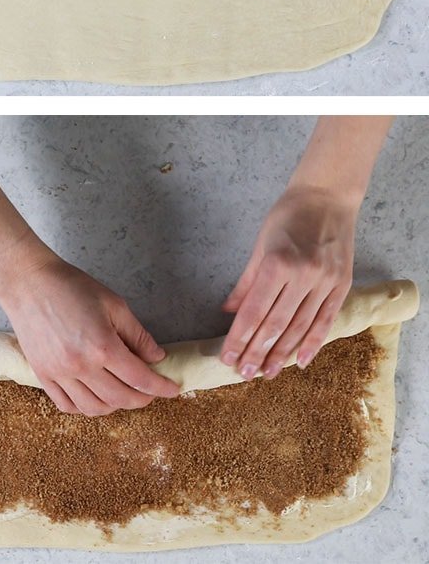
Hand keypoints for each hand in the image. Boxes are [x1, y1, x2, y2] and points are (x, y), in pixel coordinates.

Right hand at [0, 254, 178, 416]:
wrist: (28, 282)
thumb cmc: (71, 287)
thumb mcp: (114, 304)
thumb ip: (138, 334)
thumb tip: (156, 358)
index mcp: (103, 346)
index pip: (140, 379)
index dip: (161, 387)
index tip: (172, 389)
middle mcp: (81, 365)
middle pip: (120, 398)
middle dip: (142, 399)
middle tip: (149, 391)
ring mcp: (59, 373)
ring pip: (94, 408)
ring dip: (114, 406)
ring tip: (121, 393)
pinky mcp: (42, 374)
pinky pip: (66, 405)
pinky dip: (84, 407)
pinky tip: (93, 396)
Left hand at [221, 186, 355, 378]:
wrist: (326, 198)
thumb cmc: (286, 217)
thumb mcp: (259, 245)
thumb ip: (246, 282)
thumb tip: (228, 312)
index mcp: (276, 265)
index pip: (254, 312)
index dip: (240, 338)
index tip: (228, 357)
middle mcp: (302, 277)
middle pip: (276, 325)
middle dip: (257, 352)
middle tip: (244, 373)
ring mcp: (324, 283)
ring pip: (299, 327)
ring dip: (282, 354)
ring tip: (266, 373)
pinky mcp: (342, 286)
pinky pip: (325, 320)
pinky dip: (312, 343)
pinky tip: (300, 361)